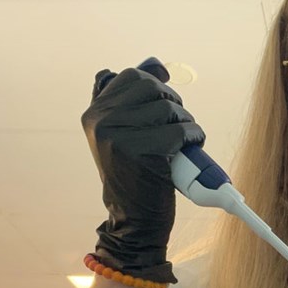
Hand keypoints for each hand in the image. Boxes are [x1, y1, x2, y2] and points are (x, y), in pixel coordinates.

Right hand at [82, 57, 205, 283]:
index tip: (165, 103)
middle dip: (173, 104)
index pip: (132, 77)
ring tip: (183, 141)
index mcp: (94, 114)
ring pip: (170, 109)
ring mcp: (118, 136)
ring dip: (186, 123)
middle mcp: (101, 121)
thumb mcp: (120, 137)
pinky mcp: (140, 152)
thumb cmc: (136, 175)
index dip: (156, 86)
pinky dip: (193, 138)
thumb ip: (126, 104)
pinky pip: (180, 130)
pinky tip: (189, 149)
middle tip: (177, 125)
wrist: (134, 220)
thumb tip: (154, 66)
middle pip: (153, 89)